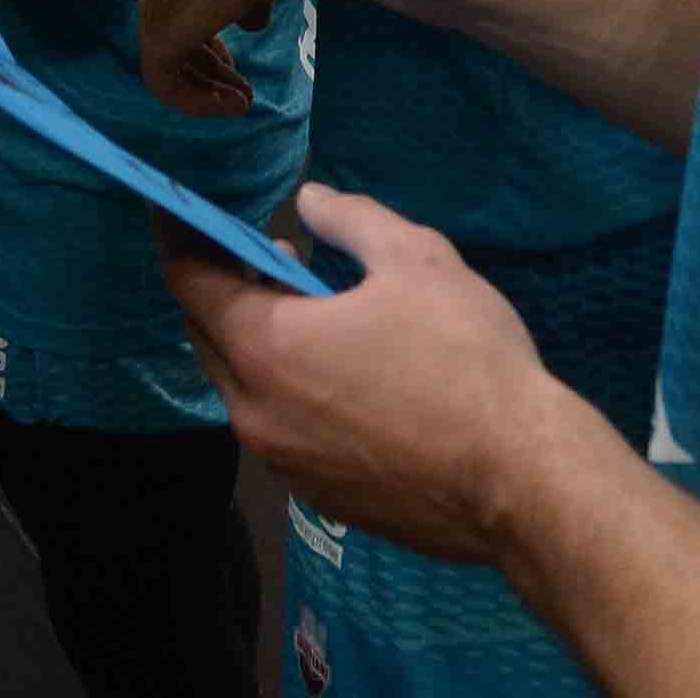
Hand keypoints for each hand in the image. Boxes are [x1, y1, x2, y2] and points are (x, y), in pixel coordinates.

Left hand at [136, 0, 290, 116]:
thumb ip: (250, 1)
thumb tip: (251, 23)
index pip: (183, 12)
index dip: (208, 44)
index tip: (234, 65)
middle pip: (177, 39)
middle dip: (209, 70)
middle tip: (243, 93)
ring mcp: (153, 14)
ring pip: (171, 65)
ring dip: (207, 90)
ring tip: (241, 104)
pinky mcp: (157, 42)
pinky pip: (167, 85)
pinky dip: (198, 101)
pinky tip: (231, 106)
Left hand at [167, 183, 587, 564]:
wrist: (521, 483)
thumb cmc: (464, 360)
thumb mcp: (416, 260)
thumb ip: (351, 219)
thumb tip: (309, 200)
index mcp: (264, 349)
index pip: (189, 281)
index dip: (180, 236)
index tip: (177, 206)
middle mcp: (255, 414)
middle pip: (207, 337)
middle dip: (222, 288)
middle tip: (261, 251)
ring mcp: (285, 465)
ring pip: (244, 388)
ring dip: (259, 341)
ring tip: (312, 304)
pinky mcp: (320, 499)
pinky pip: (280, 430)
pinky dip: (288, 390)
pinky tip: (344, 373)